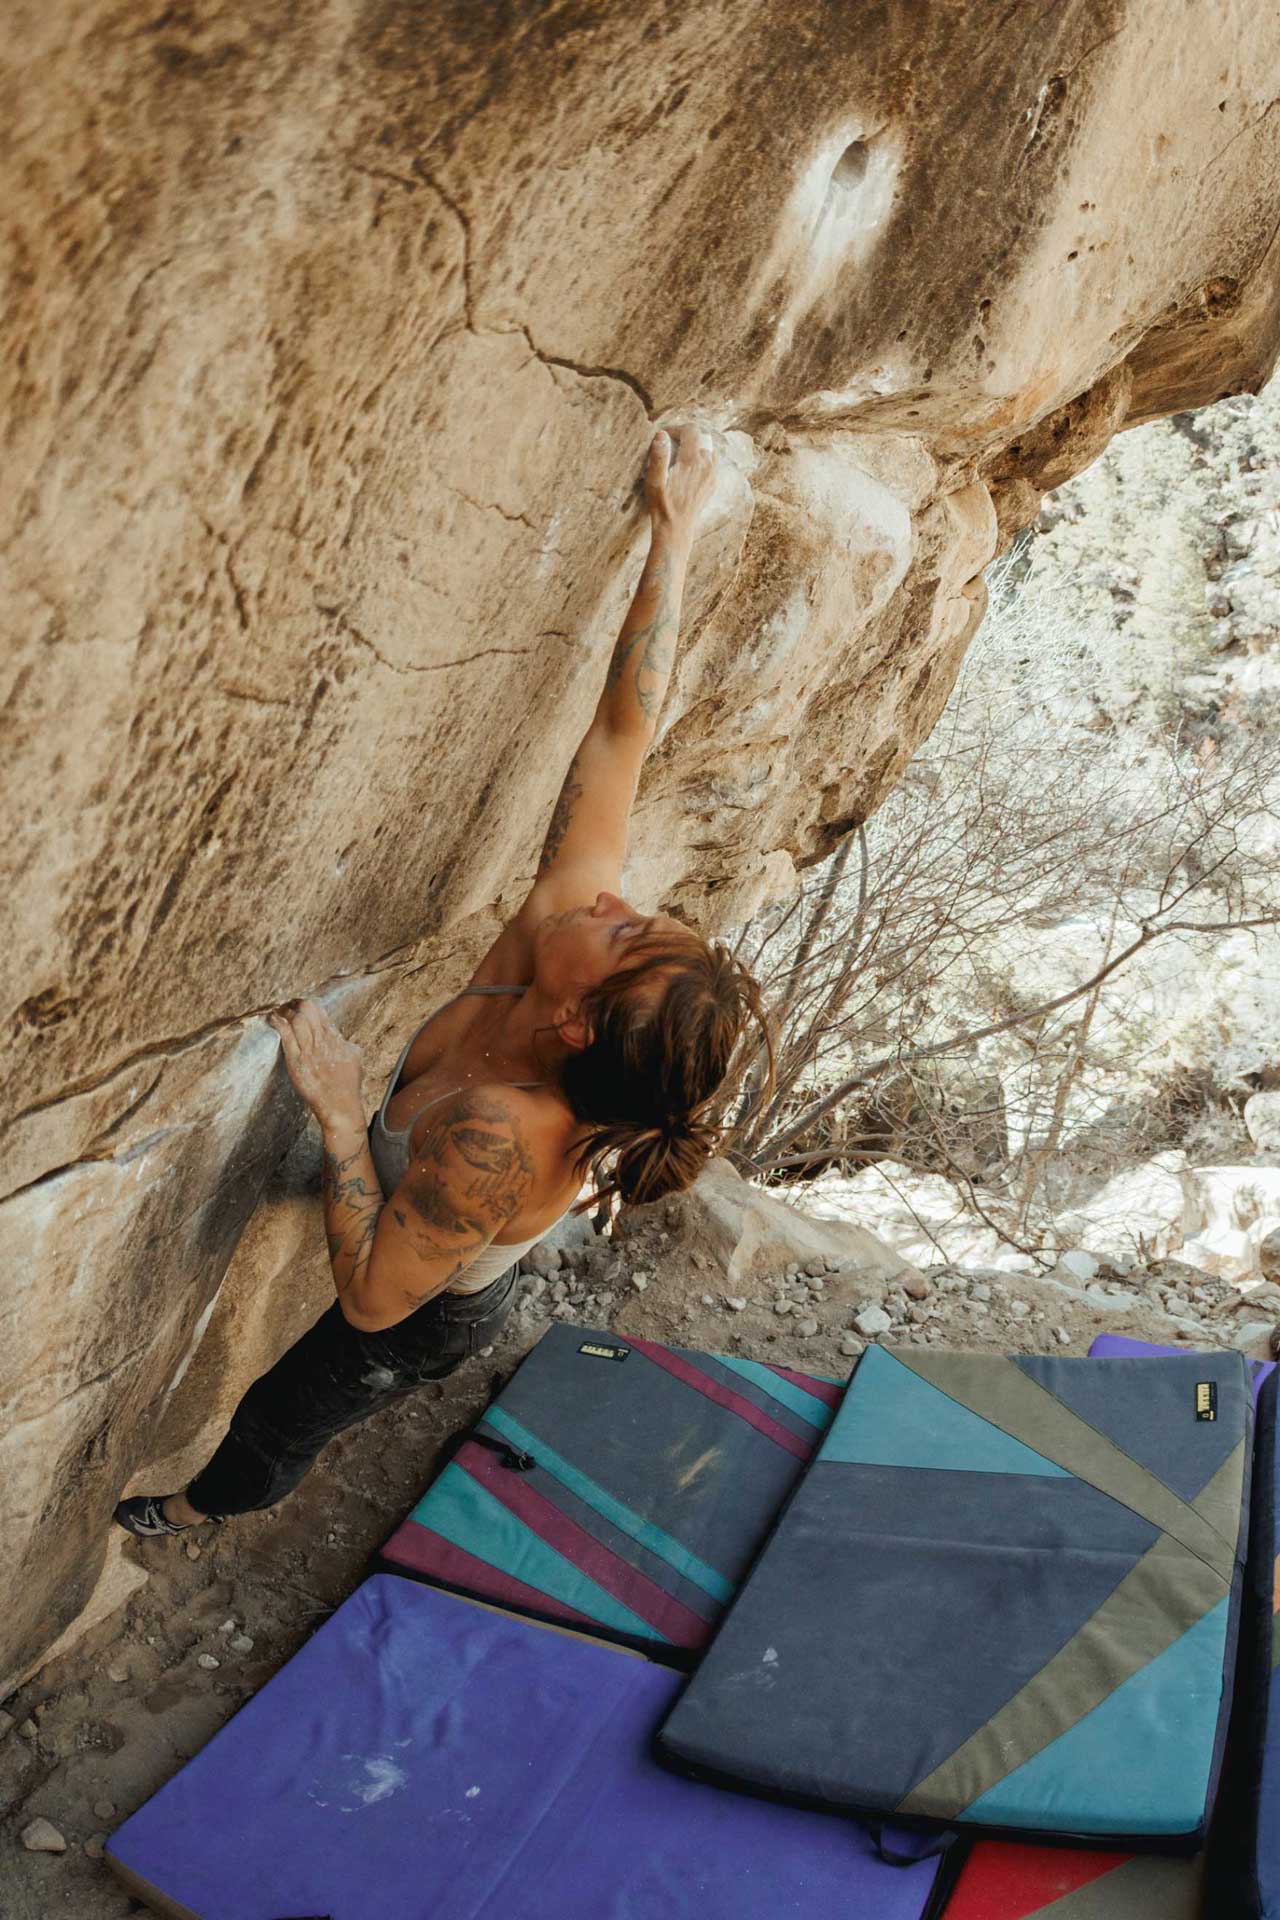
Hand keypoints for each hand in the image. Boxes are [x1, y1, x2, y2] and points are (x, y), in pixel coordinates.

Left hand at [267, 998, 364, 1130]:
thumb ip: (344, 1044)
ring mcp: (309, 1051)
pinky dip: (279, 1023)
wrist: (340, 1105)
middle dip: (295, 1003)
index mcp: (336, 1038)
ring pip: (297, 1020)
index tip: (299, 1004)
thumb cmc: (348, 1086)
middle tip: (287, 1005)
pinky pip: (286, 1036)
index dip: (307, 1005)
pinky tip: (272, 1018)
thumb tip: (338, 1037)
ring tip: (279, 1010)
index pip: (320, 1012)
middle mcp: (323, 1041)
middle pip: (308, 1011)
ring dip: (285, 1011)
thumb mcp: (354, 1058)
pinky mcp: (297, 1061)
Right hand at [644, 424, 716, 541]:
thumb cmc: (662, 506)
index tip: (664, 436)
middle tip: (670, 446)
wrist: (676, 528)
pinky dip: (701, 459)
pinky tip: (687, 470)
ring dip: (694, 447)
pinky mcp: (713, 483)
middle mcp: (707, 465)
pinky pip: (711, 462)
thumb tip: (661, 434)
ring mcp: (712, 474)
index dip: (677, 428)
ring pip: (708, 449)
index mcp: (692, 461)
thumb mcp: (654, 481)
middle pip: (701, 437)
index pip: (691, 430)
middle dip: (685, 437)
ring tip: (679, 457)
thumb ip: (659, 455)